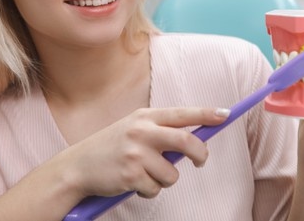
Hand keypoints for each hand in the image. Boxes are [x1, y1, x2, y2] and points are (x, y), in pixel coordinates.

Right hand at [56, 107, 229, 199]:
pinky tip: (132, 183)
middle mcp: (142, 131)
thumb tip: (194, 141)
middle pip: (188, 142)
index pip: (182, 113)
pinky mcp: (131, 175)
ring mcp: (136, 153)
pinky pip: (156, 189)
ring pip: (173, 173)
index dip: (206, 114)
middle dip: (200, 155)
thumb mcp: (133, 129)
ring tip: (144, 174)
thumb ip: (160, 131)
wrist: (77, 166)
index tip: (225, 115)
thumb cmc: (111, 147)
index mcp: (144, 117)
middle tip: (200, 161)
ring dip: (164, 179)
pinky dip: (148, 190)